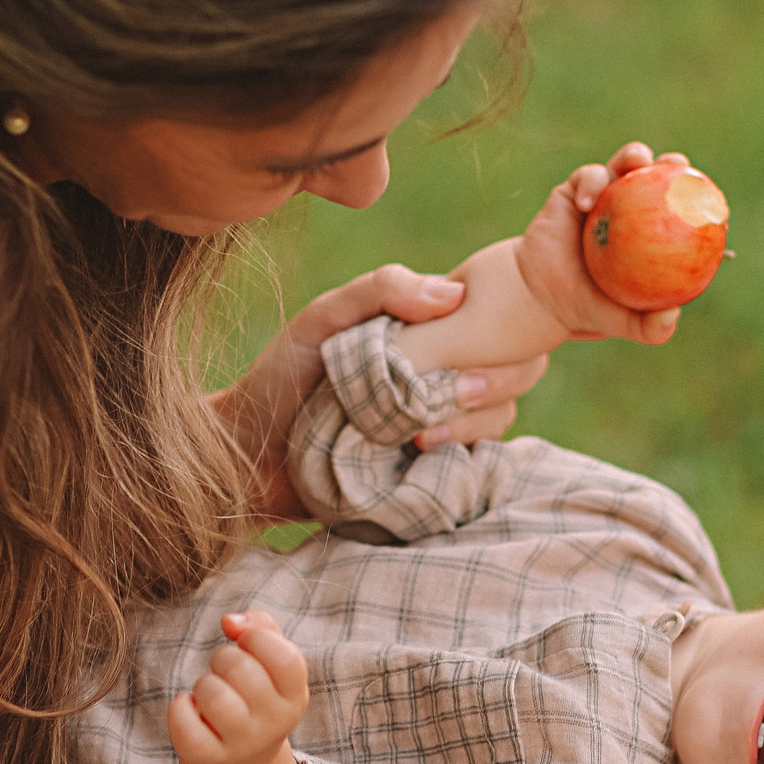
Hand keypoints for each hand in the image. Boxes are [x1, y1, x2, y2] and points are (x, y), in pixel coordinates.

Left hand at [167, 612, 310, 763]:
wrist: (241, 761)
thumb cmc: (254, 693)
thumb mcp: (270, 660)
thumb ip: (260, 626)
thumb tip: (230, 622)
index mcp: (295, 697)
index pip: (285, 658)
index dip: (258, 637)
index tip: (247, 642)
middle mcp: (274, 724)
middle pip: (239, 668)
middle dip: (223, 657)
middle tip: (224, 671)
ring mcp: (242, 744)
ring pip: (213, 694)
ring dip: (203, 683)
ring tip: (210, 693)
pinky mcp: (207, 757)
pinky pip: (184, 722)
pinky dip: (179, 707)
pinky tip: (190, 709)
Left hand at [214, 265, 550, 517]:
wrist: (249, 453)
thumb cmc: (280, 377)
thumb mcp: (323, 319)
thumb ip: (380, 290)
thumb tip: (455, 295)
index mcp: (430, 332)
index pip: (495, 321)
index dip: (497, 332)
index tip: (462, 345)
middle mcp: (446, 375)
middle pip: (515, 370)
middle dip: (490, 380)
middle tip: (448, 391)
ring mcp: (443, 425)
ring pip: (499, 417)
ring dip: (469, 423)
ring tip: (418, 435)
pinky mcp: (434, 473)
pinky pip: (477, 467)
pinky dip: (461, 459)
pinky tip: (420, 457)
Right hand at [515, 141, 688, 346]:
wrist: (541, 296)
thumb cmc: (587, 307)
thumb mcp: (622, 321)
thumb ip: (649, 326)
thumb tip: (674, 314)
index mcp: (652, 234)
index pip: (680, 211)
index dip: (697, 201)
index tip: (710, 201)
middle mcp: (632, 208)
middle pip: (657, 178)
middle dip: (672, 165)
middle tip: (678, 166)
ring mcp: (603, 196)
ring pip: (623, 167)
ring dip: (633, 156)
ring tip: (636, 161)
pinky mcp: (574, 191)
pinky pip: (586, 178)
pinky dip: (590, 184)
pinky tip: (588, 202)